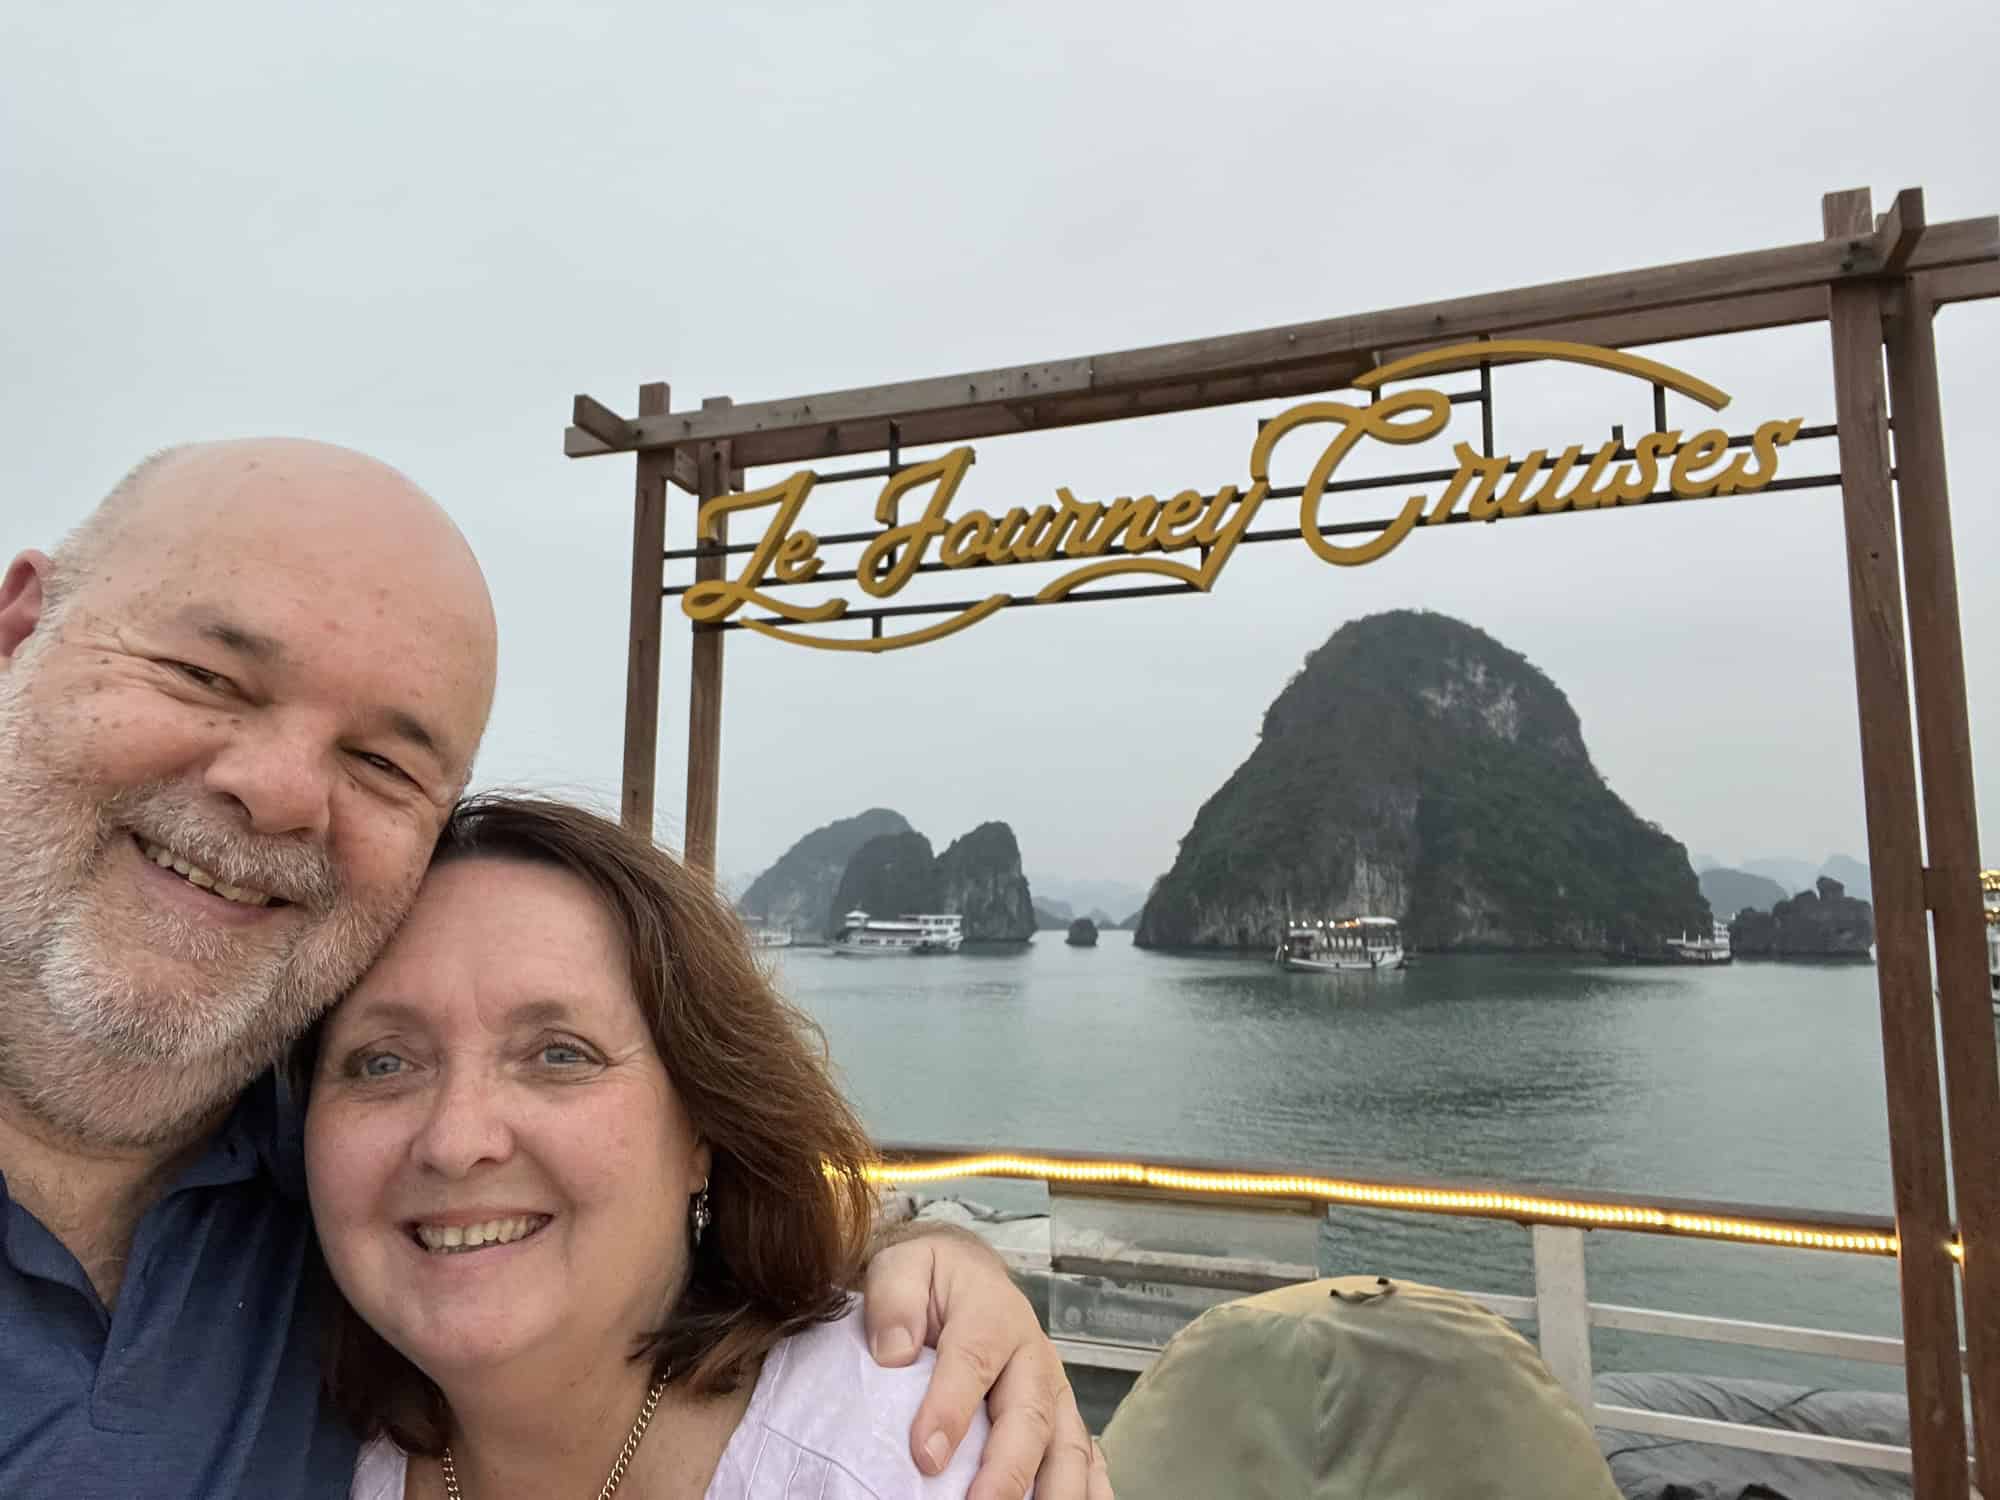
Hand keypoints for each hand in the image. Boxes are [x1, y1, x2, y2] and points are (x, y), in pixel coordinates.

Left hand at [862, 1225, 1111, 1499]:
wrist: (966, 1276)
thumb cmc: (930, 1280)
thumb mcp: (902, 1266)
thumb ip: (896, 1301)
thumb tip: (894, 1352)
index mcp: (992, 1315)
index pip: (973, 1361)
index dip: (952, 1410)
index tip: (926, 1457)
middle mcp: (1034, 1357)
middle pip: (1030, 1415)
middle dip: (1007, 1470)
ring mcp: (1055, 1391)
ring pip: (1068, 1444)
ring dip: (1057, 1491)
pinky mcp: (1063, 1418)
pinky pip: (1088, 1458)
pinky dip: (1092, 1490)